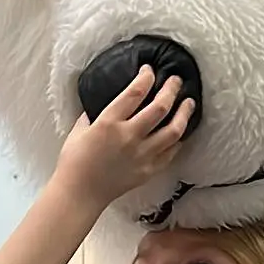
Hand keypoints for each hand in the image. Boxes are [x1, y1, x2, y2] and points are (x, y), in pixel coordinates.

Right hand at [56, 67, 194, 209]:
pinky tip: (181, 131)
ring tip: (189, 103)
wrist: (80, 193)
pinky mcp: (149, 170)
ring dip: (184, 113)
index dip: (146, 77)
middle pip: (160, 107)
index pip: (135, 92)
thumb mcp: (79, 129)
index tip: (150, 70)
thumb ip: (94, 114)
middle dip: (171, 89)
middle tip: (176, 80)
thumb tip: (105, 102)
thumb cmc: (74, 162)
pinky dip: (179, 140)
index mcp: (109, 123)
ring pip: (174, 130)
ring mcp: (142, 154)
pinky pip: (171, 152)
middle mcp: (129, 136)